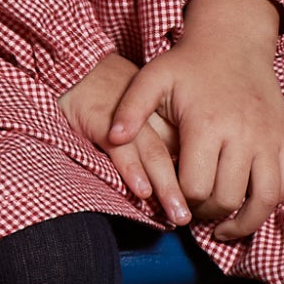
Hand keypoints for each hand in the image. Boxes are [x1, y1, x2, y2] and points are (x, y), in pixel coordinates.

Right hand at [60, 51, 189, 226]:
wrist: (80, 66)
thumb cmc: (116, 98)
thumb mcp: (145, 118)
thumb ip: (163, 146)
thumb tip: (184, 190)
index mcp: (166, 116)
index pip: (187, 150)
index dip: (194, 180)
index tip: (203, 209)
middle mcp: (152, 116)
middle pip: (176, 155)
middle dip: (186, 188)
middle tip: (194, 217)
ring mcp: (127, 118)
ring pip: (153, 154)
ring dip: (166, 186)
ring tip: (178, 212)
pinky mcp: (100, 119)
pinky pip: (120, 148)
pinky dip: (131, 169)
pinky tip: (142, 190)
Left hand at [107, 0, 283, 241]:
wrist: (233, 41)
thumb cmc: (188, 64)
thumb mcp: (152, 78)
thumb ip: (130, 108)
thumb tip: (114, 139)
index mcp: (207, 124)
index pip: (194, 187)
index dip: (179, 201)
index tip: (172, 198)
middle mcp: (242, 134)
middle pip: (226, 198)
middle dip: (206, 214)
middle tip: (193, 212)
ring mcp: (269, 137)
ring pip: (263, 199)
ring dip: (243, 220)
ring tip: (223, 225)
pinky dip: (272, 202)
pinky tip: (251, 204)